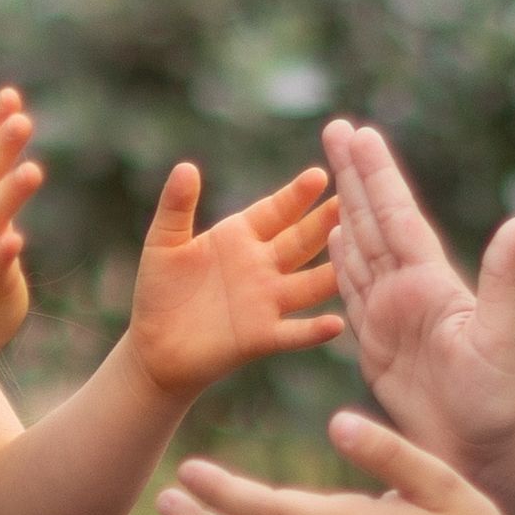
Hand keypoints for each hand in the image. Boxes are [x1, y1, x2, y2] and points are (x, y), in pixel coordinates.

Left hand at [117, 159, 343, 401]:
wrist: (154, 348)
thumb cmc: (160, 292)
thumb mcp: (163, 243)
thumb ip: (176, 206)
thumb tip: (186, 167)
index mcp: (241, 237)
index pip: (277, 211)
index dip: (297, 196)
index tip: (321, 175)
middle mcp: (263, 266)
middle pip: (303, 241)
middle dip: (328, 222)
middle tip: (357, 202)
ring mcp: (267, 301)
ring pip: (311, 284)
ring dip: (334, 270)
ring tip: (360, 258)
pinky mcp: (261, 337)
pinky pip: (294, 332)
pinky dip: (314, 330)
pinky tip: (337, 324)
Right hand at [323, 118, 514, 492]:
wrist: (493, 449)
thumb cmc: (503, 398)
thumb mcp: (501, 338)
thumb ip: (505, 280)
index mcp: (431, 283)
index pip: (397, 216)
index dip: (376, 174)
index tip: (358, 131)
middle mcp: (410, 291)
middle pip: (374, 219)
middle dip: (354, 174)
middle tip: (336, 126)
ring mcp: (392, 316)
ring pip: (360, 248)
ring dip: (343, 208)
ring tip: (329, 169)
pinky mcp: (377, 347)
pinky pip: (351, 293)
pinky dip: (339, 261)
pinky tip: (333, 237)